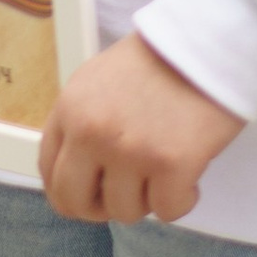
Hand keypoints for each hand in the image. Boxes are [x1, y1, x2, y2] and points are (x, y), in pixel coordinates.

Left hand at [39, 33, 243, 226]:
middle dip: (98, 208)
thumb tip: (77, 169)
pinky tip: (189, 177)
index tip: (89, 195)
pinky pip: (168, 211)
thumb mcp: (98, 81)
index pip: (48, 170)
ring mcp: (131, 151)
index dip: (68, 192)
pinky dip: (181, 201)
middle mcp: (92, 133)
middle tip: (124, 198)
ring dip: (147, 200)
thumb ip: (82, 122)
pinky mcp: (172, 165)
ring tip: (163, 172)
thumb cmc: (158, 62)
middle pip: (74, 201)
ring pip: (124, 211)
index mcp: (70, 109)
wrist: (207, 44)